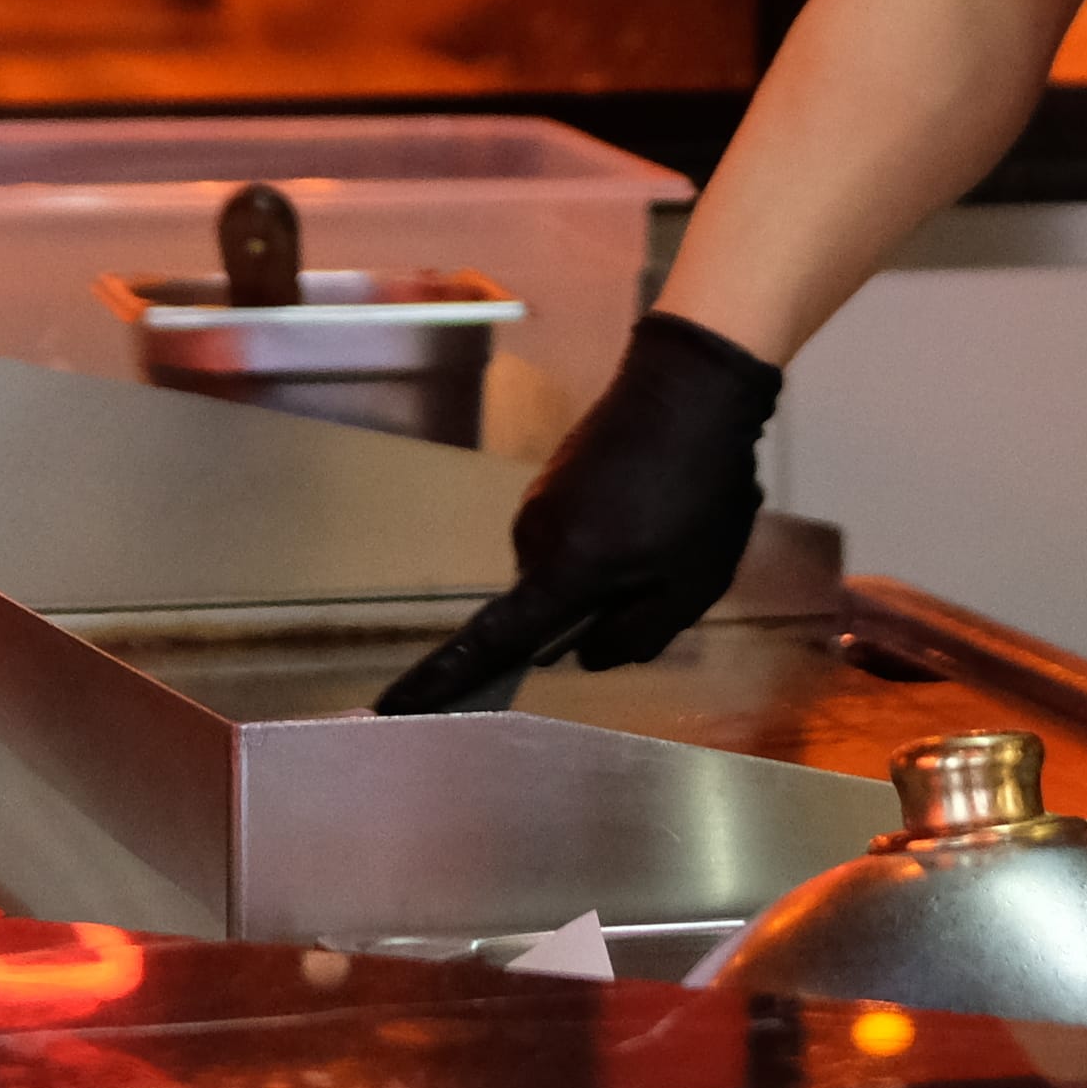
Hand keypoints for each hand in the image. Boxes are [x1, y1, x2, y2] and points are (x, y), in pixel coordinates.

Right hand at [373, 313, 783, 714]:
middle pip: (546, 605)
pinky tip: (659, 504)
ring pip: (564, 568)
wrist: (692, 382)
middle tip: (665, 578)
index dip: (443, 680)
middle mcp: (532, 537)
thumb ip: (634, 636)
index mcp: (560, 571)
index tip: (389, 705)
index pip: (490, 641)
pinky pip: (573, 532)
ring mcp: (539, 501)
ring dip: (607, 567)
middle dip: (596, 608)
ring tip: (671, 531)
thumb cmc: (697, 492)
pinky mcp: (554, 475)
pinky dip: (608, 535)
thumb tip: (584, 652)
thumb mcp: (688, 587)